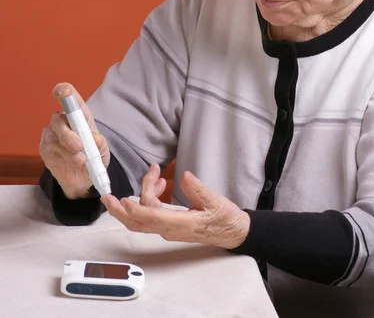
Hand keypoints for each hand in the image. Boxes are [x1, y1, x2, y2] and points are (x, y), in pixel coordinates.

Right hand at [39, 82, 109, 198]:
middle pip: (59, 120)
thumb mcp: (102, 150)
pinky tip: (72, 162)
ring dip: (67, 150)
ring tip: (81, 160)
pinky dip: (62, 157)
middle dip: (68, 134)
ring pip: (54, 137)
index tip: (63, 92)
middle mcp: (64, 122)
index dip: (65, 92)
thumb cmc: (94, 156)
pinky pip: (49, 149)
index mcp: (80, 116)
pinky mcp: (45, 148)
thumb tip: (95, 139)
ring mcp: (52, 135)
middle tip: (78, 146)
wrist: (85, 177)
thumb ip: (99, 144)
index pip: (71, 99)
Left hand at [102, 169, 250, 249]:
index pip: (153, 218)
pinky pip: (152, 214)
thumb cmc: (225, 218)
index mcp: (182, 224)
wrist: (233, 232)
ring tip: (154, 174)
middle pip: (138, 223)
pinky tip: (160, 185)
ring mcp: (169, 228)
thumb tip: (185, 176)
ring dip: (142, 194)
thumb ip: (198, 189)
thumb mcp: (216, 201)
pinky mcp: (170, 225)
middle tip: (109, 197)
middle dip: (121, 211)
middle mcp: (170, 229)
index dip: (136, 210)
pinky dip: (150, 198)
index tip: (123, 201)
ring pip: (144, 217)